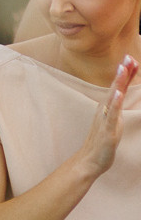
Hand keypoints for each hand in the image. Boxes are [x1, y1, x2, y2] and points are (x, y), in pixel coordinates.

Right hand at [78, 54, 137, 176]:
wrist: (89, 161)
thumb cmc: (102, 141)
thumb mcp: (113, 121)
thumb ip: (117, 107)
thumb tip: (120, 95)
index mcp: (108, 108)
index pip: (119, 87)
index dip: (126, 73)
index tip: (130, 57)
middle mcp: (105, 110)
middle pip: (116, 88)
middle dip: (123, 73)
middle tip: (128, 57)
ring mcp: (105, 119)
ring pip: (113, 98)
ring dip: (118, 83)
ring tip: (123, 68)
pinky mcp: (107, 130)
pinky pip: (111, 115)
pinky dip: (114, 103)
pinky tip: (117, 94)